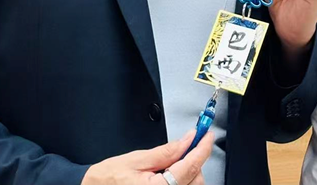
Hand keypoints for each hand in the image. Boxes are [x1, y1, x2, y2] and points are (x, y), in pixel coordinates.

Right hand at [82, 130, 212, 184]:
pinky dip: (183, 180)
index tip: (207, 135)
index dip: (202, 148)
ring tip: (171, 162)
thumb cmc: (108, 179)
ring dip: (189, 171)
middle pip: (195, 179)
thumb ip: (166, 151)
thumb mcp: (137, 159)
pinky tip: (171, 173)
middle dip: (194, 160)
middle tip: (186, 145)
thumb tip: (188, 139)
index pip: (190, 166)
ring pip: (191, 186)